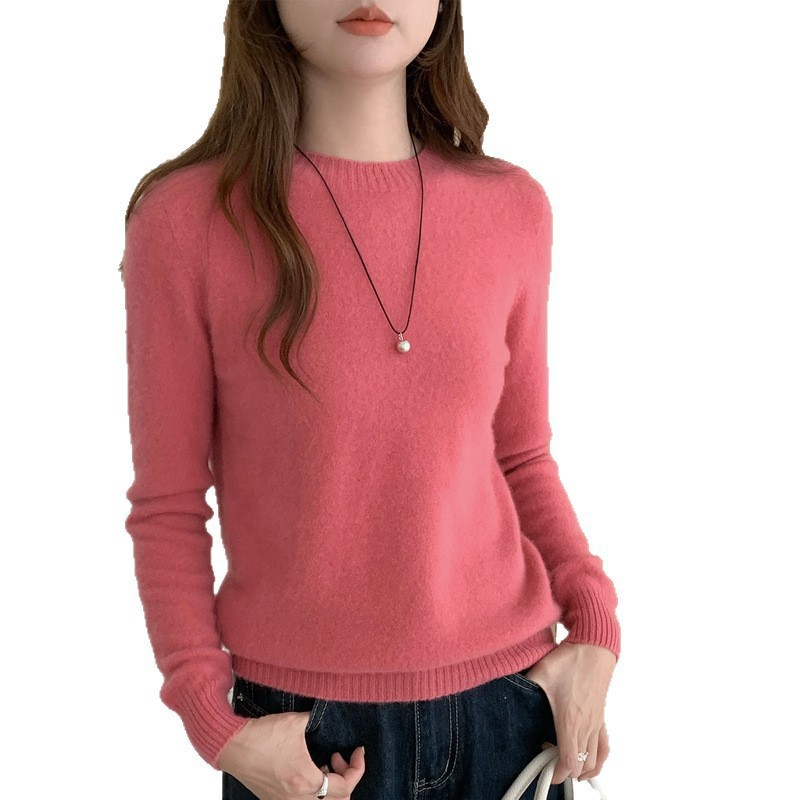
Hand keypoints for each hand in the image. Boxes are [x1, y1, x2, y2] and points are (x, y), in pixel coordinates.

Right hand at [216, 709, 365, 798]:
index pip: (345, 786)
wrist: (231, 745)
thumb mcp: (296, 722)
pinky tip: (308, 769)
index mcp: (306, 782)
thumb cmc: (261, 735)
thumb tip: (327, 714)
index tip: (358, 751)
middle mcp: (297, 799)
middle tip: (339, 757)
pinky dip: (314, 791)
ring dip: (329, 787)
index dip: (357, 767)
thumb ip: (316, 720)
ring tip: (324, 763)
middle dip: (345, 779)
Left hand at [522, 641, 615, 784]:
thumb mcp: (541, 671)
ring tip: (564, 766)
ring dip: (580, 769)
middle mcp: (586, 726)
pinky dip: (597, 761)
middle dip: (564, 771)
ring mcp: (596, 723)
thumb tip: (508, 688)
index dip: (557, 774)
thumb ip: (525, 685)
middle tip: (547, 762)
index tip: (546, 773)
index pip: (568, 761)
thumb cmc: (571, 660)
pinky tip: (588, 762)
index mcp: (570, 720)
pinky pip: (604, 748)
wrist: (595, 648)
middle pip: (580, 765)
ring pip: (594, 760)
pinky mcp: (601, 718)